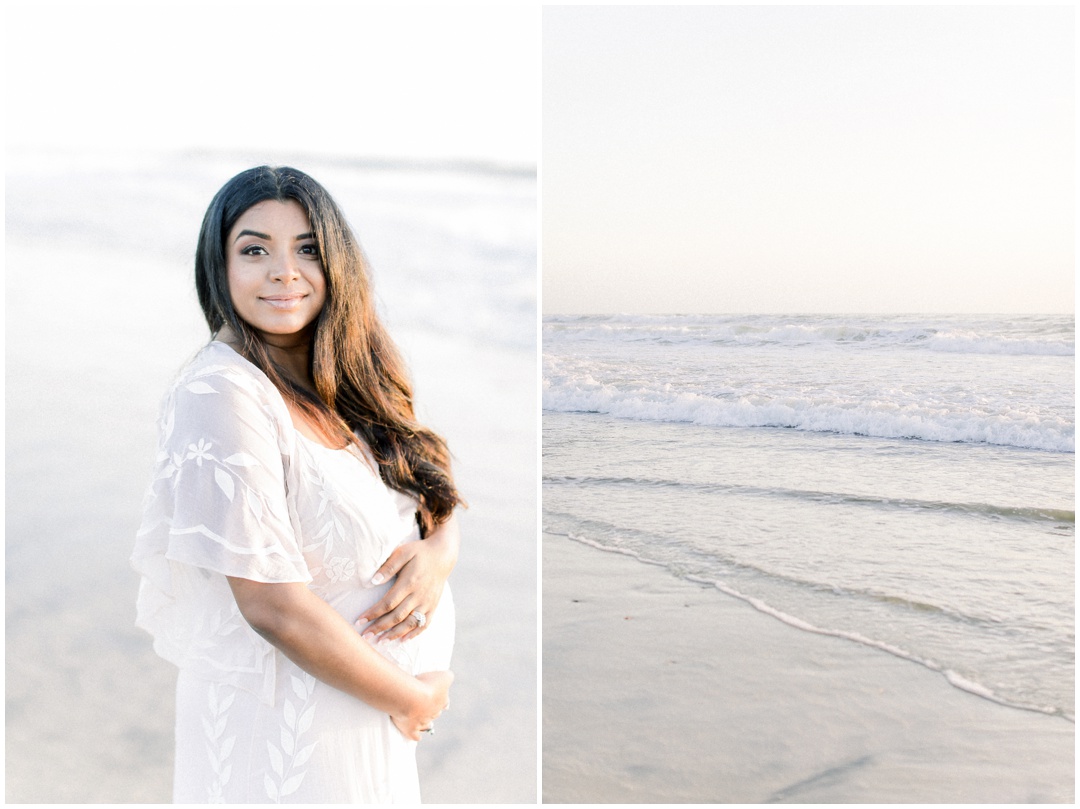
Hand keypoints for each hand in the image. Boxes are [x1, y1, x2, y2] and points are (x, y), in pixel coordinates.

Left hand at [356, 515, 459, 642]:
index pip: (388, 603)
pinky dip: (414, 634)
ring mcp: (428, 602)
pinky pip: (424, 624)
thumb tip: (373, 581)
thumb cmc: (419, 552)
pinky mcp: (434, 606)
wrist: (443, 555)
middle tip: (365, 635)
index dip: (373, 613)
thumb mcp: (403, 552)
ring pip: (410, 623)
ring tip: (381, 641)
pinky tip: (403, 640)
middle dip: (380, 627)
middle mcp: (419, 595)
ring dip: (395, 634)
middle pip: (397, 616)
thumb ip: (389, 566)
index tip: (359, 620)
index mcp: (410, 582)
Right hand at [390, 670, 452, 740]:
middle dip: (433, 711)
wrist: (411, 698)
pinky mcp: (410, 729)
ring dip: (426, 724)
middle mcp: (433, 713)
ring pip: (427, 725)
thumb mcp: (443, 676)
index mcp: (441, 701)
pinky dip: (416, 736)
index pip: (445, 703)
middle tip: (428, 708)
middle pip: (435, 714)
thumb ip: (448, 677)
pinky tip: (416, 735)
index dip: (444, 702)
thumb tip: (449, 678)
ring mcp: (422, 723)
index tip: (445, 705)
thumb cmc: (427, 685)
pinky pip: (415, 736)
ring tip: (426, 724)